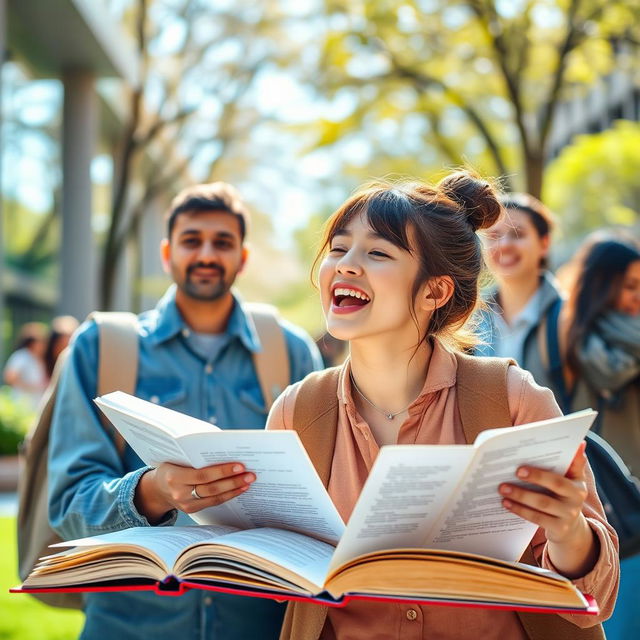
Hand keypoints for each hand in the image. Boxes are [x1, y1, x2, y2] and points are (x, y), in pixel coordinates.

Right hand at [135, 462, 255, 522]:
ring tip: (249, 481)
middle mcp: (180, 493)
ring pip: (214, 498)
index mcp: (175, 477)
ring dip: (234, 489)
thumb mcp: (177, 458)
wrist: (156, 488)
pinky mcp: (192, 510)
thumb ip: (196, 456)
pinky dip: (228, 495)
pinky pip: (213, 503)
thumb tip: (225, 449)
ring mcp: (186, 505)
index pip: (202, 475)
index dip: (222, 472)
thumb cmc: (171, 466)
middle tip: (250, 474)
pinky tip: (240, 488)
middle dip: (233, 481)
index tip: (240, 465)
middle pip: (211, 489)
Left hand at [498, 441, 597, 576]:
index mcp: (578, 482)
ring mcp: (569, 515)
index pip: (573, 466)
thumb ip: (570, 463)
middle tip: (516, 470)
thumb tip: (580, 444)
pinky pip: (537, 518)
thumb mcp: (569, 481)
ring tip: (502, 488)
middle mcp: (577, 498)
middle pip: (556, 484)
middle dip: (536, 476)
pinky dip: (520, 510)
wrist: (570, 529)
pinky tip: (506, 503)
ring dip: (521, 495)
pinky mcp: (559, 529)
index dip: (569, 457)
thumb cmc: (562, 496)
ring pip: (543, 503)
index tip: (550, 448)